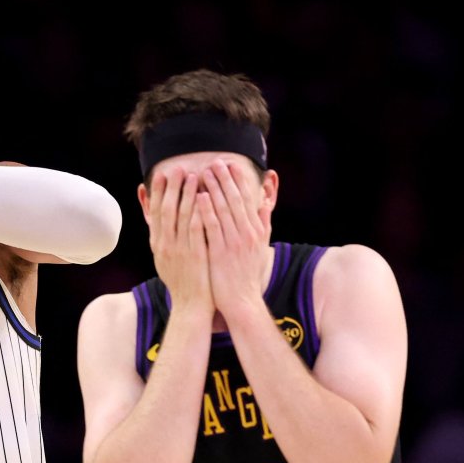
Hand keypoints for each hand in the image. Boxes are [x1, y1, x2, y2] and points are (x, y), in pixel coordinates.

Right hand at [147, 167, 213, 313]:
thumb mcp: (166, 260)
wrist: (190, 306)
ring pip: (181, 216)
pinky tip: (204, 198)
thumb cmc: (183, 282)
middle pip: (166, 210)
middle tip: (176, 168)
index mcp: (158, 245)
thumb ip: (164, 239)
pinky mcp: (194, 255)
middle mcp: (165, 245)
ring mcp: (179, 250)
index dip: (159, 192)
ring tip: (193, 175)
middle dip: (171, 187)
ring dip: (186, 194)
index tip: (162, 175)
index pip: (156, 213)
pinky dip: (199, 212)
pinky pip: (196, 229)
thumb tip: (160, 221)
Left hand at [199, 159, 271, 309]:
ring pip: (223, 209)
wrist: (241, 300)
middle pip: (236, 200)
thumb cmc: (247, 275)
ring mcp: (234, 242)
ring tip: (204, 172)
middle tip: (215, 161)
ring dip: (214, 189)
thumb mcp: (260, 247)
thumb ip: (263, 224)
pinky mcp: (220, 252)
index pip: (247, 200)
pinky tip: (199, 197)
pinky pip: (213, 227)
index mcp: (255, 230)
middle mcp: (247, 233)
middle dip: (225, 179)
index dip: (238, 180)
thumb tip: (265, 204)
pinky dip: (206, 210)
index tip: (230, 165)